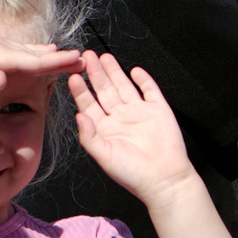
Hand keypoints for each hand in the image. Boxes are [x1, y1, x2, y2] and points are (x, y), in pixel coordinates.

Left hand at [0, 32, 82, 95]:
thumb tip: (2, 80)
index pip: (33, 60)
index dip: (56, 62)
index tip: (78, 59)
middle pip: (35, 52)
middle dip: (59, 56)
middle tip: (83, 58)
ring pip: (27, 49)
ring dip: (47, 52)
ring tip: (65, 53)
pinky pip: (18, 48)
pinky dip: (33, 49)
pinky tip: (38, 48)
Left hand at [70, 52, 198, 202]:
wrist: (165, 180)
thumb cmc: (133, 174)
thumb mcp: (105, 157)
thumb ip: (89, 137)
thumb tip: (78, 116)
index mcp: (105, 128)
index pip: (89, 104)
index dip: (81, 90)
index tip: (72, 75)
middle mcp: (120, 118)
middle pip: (104, 90)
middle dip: (95, 73)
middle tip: (86, 56)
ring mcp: (139, 112)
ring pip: (124, 86)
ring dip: (114, 71)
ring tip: (104, 57)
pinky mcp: (158, 110)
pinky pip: (149, 90)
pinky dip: (143, 79)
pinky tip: (135, 70)